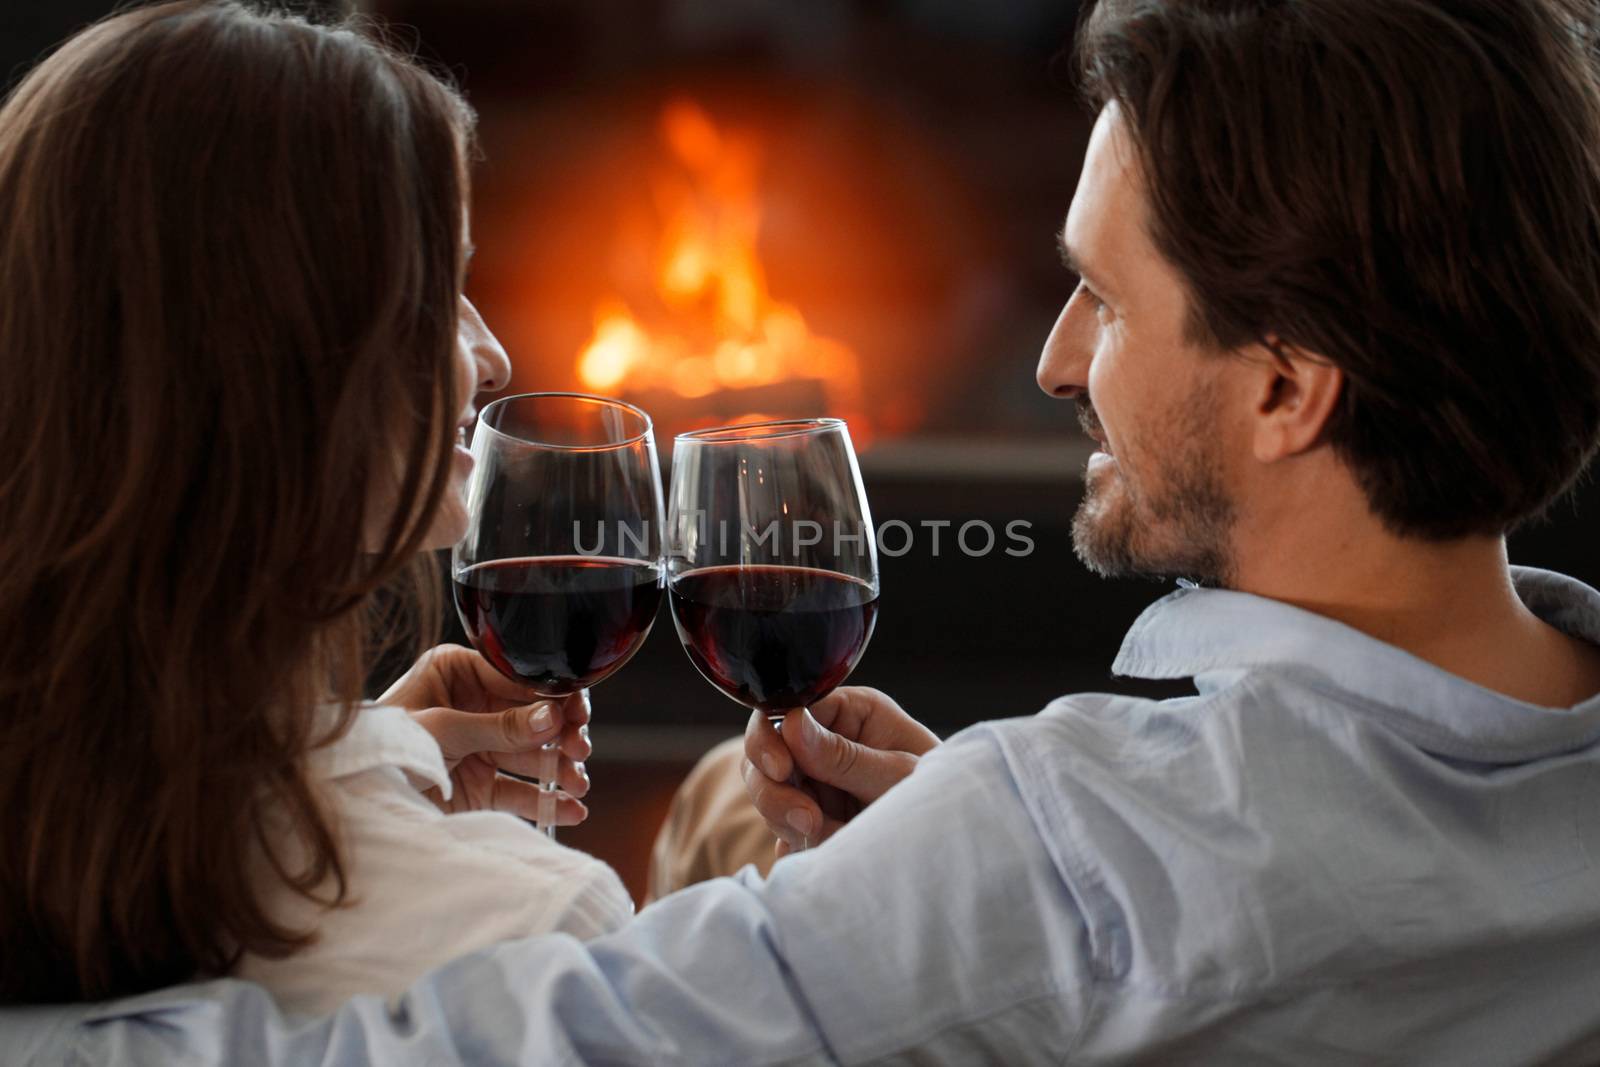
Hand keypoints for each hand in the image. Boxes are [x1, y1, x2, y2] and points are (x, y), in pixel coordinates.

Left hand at [380, 645, 591, 825]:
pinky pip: (521, 790)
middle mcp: (470, 705)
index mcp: (454, 672)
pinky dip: (547, 801)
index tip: (577, 712)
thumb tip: (554, 715)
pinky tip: (571, 809)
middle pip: (533, 716)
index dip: (551, 694)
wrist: (352, 803)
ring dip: (560, 769)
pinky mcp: (481, 786)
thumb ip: (499, 725)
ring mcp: (478, 747)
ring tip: (578, 785)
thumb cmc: (382, 750)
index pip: (517, 677)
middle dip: (561, 735)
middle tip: (579, 749)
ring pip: (533, 754)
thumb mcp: (441, 731)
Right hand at [743, 686, 938, 855]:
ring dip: (788, 819)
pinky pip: (782, 828)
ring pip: (768, 791)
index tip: (782, 770)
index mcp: (852, 712)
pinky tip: (828, 847)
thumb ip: (845, 757)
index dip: (772, 736)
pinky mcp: (811, 816)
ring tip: (830, 835)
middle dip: (775, 789)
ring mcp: (815, 781)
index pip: (789, 707)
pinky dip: (796, 842)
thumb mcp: (898, 776)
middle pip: (765, 751)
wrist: (953, 849)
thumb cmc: (938, 800)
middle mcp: (827, 741)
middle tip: (807, 820)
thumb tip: (791, 724)